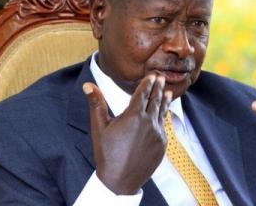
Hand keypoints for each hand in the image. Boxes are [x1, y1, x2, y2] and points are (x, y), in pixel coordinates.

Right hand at [82, 75, 171, 194]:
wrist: (120, 180)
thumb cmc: (106, 154)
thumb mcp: (99, 127)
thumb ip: (96, 103)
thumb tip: (87, 85)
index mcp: (134, 115)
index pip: (143, 93)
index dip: (148, 83)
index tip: (153, 75)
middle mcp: (148, 122)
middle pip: (155, 99)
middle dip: (159, 87)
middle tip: (162, 77)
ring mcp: (157, 133)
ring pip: (162, 112)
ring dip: (165, 100)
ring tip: (168, 92)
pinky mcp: (162, 144)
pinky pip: (163, 127)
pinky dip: (164, 117)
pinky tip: (164, 114)